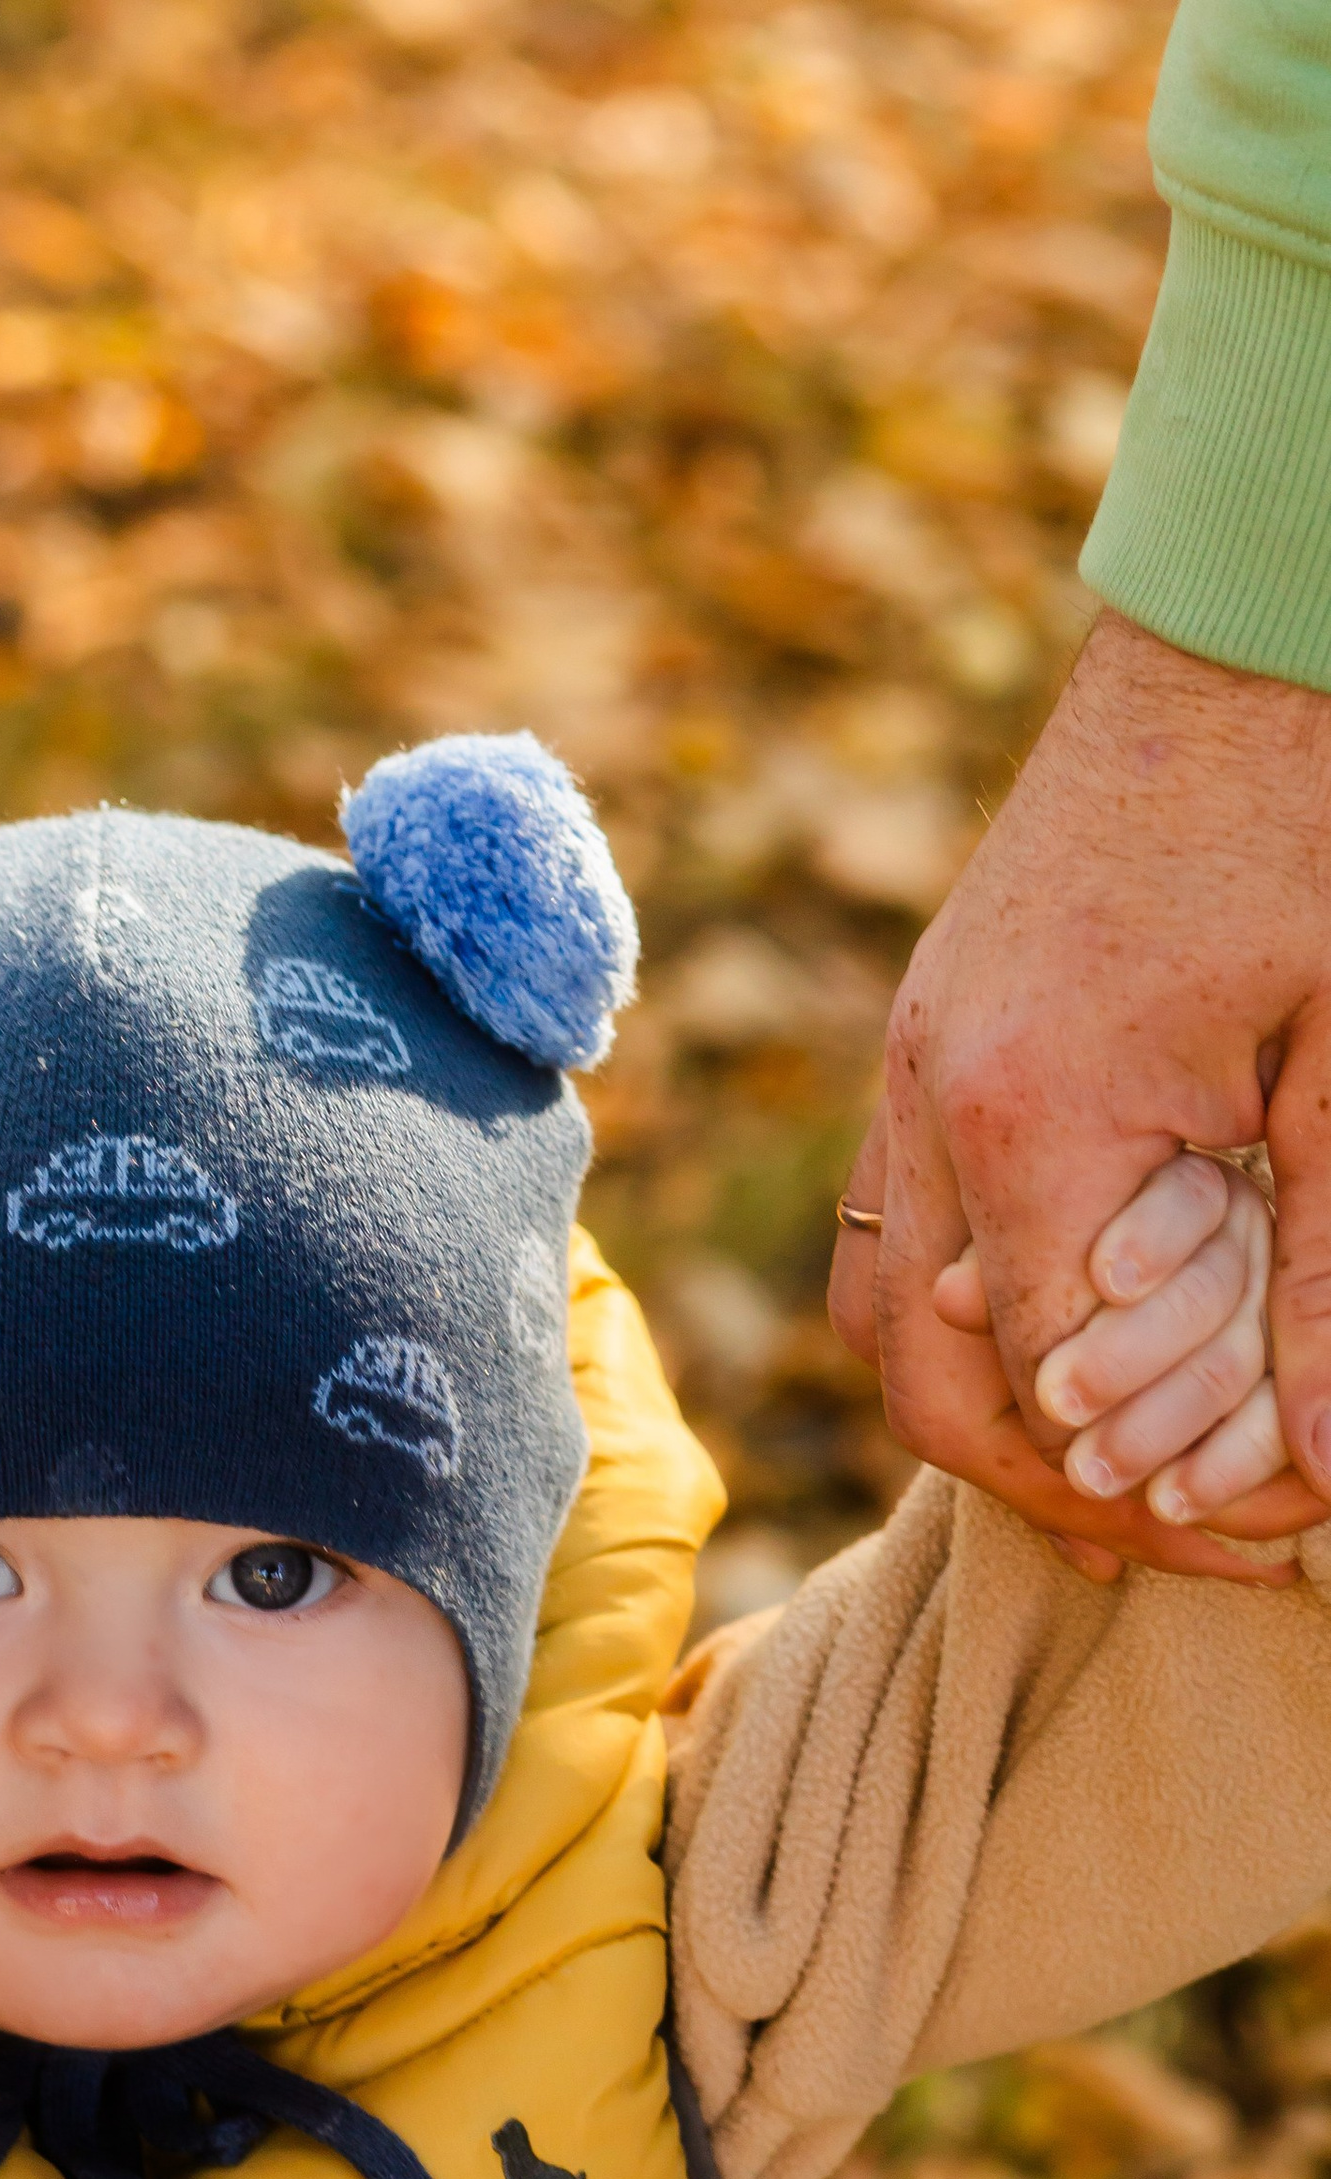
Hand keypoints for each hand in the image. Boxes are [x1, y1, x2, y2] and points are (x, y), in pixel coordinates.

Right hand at [830, 609, 1330, 1575]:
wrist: (1242, 632)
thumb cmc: (1317, 824)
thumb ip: (1330, 1277)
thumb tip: (1328, 1472)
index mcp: (1031, 1116)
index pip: (1055, 1391)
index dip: (1162, 1493)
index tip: (1284, 1533)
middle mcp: (929, 1101)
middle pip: (929, 1386)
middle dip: (1057, 1495)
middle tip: (1202, 1546)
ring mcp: (911, 1063)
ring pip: (890, 1317)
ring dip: (994, 1420)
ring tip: (1122, 1488)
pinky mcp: (931, 1033)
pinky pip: (902, 1231)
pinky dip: (973, 1321)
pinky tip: (1071, 1347)